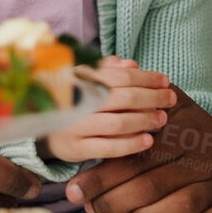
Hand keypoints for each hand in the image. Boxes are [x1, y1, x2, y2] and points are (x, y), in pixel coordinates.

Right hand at [46, 58, 176, 162]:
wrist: (42, 128)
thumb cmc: (72, 100)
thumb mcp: (84, 79)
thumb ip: (107, 69)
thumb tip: (132, 64)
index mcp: (81, 80)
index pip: (121, 77)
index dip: (147, 78)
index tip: (165, 81)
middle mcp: (78, 101)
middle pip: (124, 98)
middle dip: (152, 98)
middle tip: (170, 100)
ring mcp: (75, 126)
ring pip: (118, 122)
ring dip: (145, 120)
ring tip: (161, 119)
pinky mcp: (76, 148)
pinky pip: (108, 147)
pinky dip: (131, 144)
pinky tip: (148, 140)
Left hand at [64, 88, 211, 212]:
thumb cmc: (198, 130)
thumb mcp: (177, 104)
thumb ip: (146, 90)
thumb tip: (115, 66)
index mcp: (175, 127)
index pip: (132, 149)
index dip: (101, 172)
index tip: (73, 186)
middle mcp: (189, 151)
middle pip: (143, 179)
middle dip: (107, 195)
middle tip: (82, 203)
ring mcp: (203, 176)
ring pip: (162, 200)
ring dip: (127, 211)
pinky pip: (182, 212)